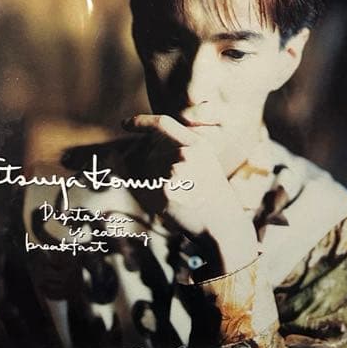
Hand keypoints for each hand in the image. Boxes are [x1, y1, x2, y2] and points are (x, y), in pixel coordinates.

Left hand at [123, 115, 257, 275]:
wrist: (222, 225)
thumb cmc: (211, 198)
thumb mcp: (204, 165)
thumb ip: (176, 151)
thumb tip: (135, 151)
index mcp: (198, 144)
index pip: (163, 124)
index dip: (141, 122)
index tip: (125, 124)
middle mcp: (187, 152)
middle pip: (150, 154)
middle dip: (151, 169)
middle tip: (176, 188)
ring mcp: (176, 170)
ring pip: (146, 172)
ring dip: (154, 185)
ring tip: (179, 197)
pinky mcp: (165, 189)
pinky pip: (147, 190)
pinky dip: (153, 200)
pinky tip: (172, 207)